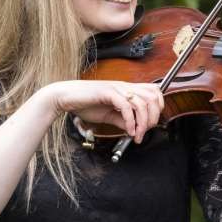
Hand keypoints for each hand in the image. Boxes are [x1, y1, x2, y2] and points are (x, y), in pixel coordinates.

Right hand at [39, 80, 164, 143]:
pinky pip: (126, 106)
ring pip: (142, 102)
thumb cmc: (84, 103)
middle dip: (153, 117)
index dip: (158, 108)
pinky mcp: (107, 92)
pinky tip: (128, 130)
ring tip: (137, 134)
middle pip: (153, 97)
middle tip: (144, 131)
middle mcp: (124, 87)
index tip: (150, 124)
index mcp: (127, 90)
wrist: (64, 97)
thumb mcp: (108, 115)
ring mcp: (116, 88)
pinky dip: (130, 121)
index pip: (154, 92)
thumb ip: (123, 120)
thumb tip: (134, 129)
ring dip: (143, 122)